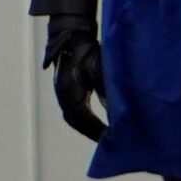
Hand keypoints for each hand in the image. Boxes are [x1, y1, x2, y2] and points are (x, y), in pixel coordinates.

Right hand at [29, 0, 106, 140]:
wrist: (70, 38)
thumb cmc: (85, 50)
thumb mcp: (98, 68)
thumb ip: (106, 89)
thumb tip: (117, 109)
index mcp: (70, 94)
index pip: (85, 119)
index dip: (99, 130)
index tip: (113, 138)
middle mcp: (64, 98)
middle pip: (79, 124)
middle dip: (95, 134)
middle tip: (112, 143)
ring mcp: (63, 97)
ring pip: (76, 121)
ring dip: (90, 129)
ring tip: (106, 138)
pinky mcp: (66, 94)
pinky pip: (76, 114)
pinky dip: (87, 122)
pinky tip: (98, 127)